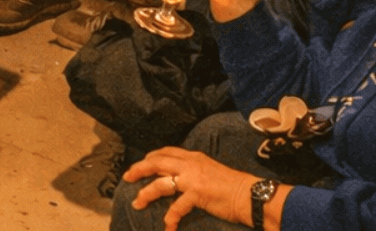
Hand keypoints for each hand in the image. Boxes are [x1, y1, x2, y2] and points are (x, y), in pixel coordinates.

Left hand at [122, 147, 266, 230]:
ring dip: (146, 194)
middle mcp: (190, 163)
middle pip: (157, 162)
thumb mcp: (209, 171)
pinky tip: (168, 227)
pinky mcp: (197, 193)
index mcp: (193, 157)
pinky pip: (177, 206)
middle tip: (127, 177)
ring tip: (137, 203)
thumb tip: (180, 177)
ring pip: (160, 183)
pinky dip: (170, 217)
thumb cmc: (232, 187)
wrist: (249, 195)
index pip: (166, 151)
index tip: (141, 164)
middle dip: (139, 169)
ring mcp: (193, 178)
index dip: (151, 157)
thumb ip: (194, 170)